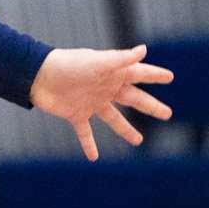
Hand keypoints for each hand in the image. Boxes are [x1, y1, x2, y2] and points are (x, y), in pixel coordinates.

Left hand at [29, 45, 171, 160]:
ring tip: (138, 141)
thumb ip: (120, 59)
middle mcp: (104, 88)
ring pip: (113, 118)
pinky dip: (89, 144)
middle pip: (133, 99)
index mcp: (112, 74)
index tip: (170, 77)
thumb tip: (144, 50)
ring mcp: (91, 102)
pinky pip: (86, 132)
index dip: (154, 75)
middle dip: (150, 106)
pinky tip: (94, 157)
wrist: (38, 77)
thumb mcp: (97, 62)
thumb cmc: (68, 65)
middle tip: (168, 114)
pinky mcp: (76, 114)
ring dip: (126, 130)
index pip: (139, 74)